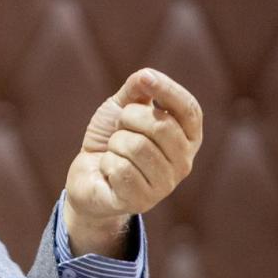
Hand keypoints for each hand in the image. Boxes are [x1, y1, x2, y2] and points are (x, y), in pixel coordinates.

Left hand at [64, 69, 202, 257]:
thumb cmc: (110, 139)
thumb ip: (136, 89)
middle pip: (160, 126)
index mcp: (187, 137)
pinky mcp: (142, 201)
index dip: (169, 90)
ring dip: (115, 144)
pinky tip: (109, 172)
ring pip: (136, 147)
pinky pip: (121, 169)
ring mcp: (165, 185)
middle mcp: (184, 162)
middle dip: (128, 118)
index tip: (145, 78)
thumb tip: (146, 76)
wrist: (87, 176)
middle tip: (119, 129)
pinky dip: (106, 164)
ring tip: (114, 152)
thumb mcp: (121, 108)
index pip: (190, 110)